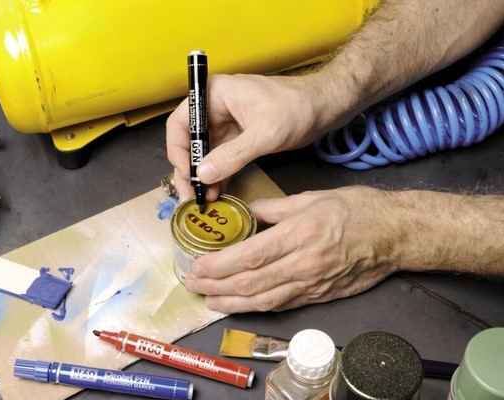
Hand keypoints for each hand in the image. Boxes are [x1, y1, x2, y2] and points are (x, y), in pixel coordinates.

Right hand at [166, 73, 330, 200]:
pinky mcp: (239, 137)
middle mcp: (215, 107)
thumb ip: (233, 155)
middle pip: (189, 141)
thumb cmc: (297, 108)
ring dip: (204, 176)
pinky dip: (219, 174)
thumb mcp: (264, 134)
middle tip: (191, 195)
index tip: (186, 175)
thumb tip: (204, 174)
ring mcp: (226, 123)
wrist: (325, 107)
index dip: (178, 150)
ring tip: (204, 200)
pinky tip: (218, 193)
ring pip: (205, 153)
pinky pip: (221, 158)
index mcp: (215, 95)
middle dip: (190, 169)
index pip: (181, 123)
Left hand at [182, 187, 397, 312]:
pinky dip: (257, 308)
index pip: (249, 256)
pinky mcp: (319, 296)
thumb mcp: (313, 198)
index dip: (219, 266)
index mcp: (299, 235)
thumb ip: (275, 208)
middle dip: (217, 286)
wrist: (395, 235)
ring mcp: (312, 284)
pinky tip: (240, 306)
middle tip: (194, 284)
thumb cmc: (358, 211)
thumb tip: (250, 213)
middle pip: (251, 283)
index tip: (199, 266)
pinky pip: (282, 305)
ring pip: (263, 301)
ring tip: (209, 301)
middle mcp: (303, 264)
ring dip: (232, 303)